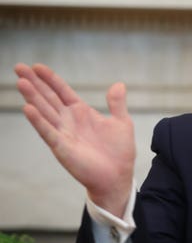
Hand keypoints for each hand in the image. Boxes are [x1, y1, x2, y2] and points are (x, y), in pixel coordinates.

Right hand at [15, 63, 134, 217]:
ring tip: (21, 82)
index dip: (50, 79)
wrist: (118, 176)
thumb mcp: (122, 122)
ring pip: (45, 111)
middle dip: (34, 83)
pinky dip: (39, 121)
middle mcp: (69, 121)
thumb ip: (117, 103)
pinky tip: (28, 108)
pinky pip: (48, 132)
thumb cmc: (119, 151)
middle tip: (18, 67)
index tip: (37, 66)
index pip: (62, 91)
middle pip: (48, 98)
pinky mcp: (62, 148)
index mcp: (82, 112)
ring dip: (33, 97)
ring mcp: (64, 134)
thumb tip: (119, 84)